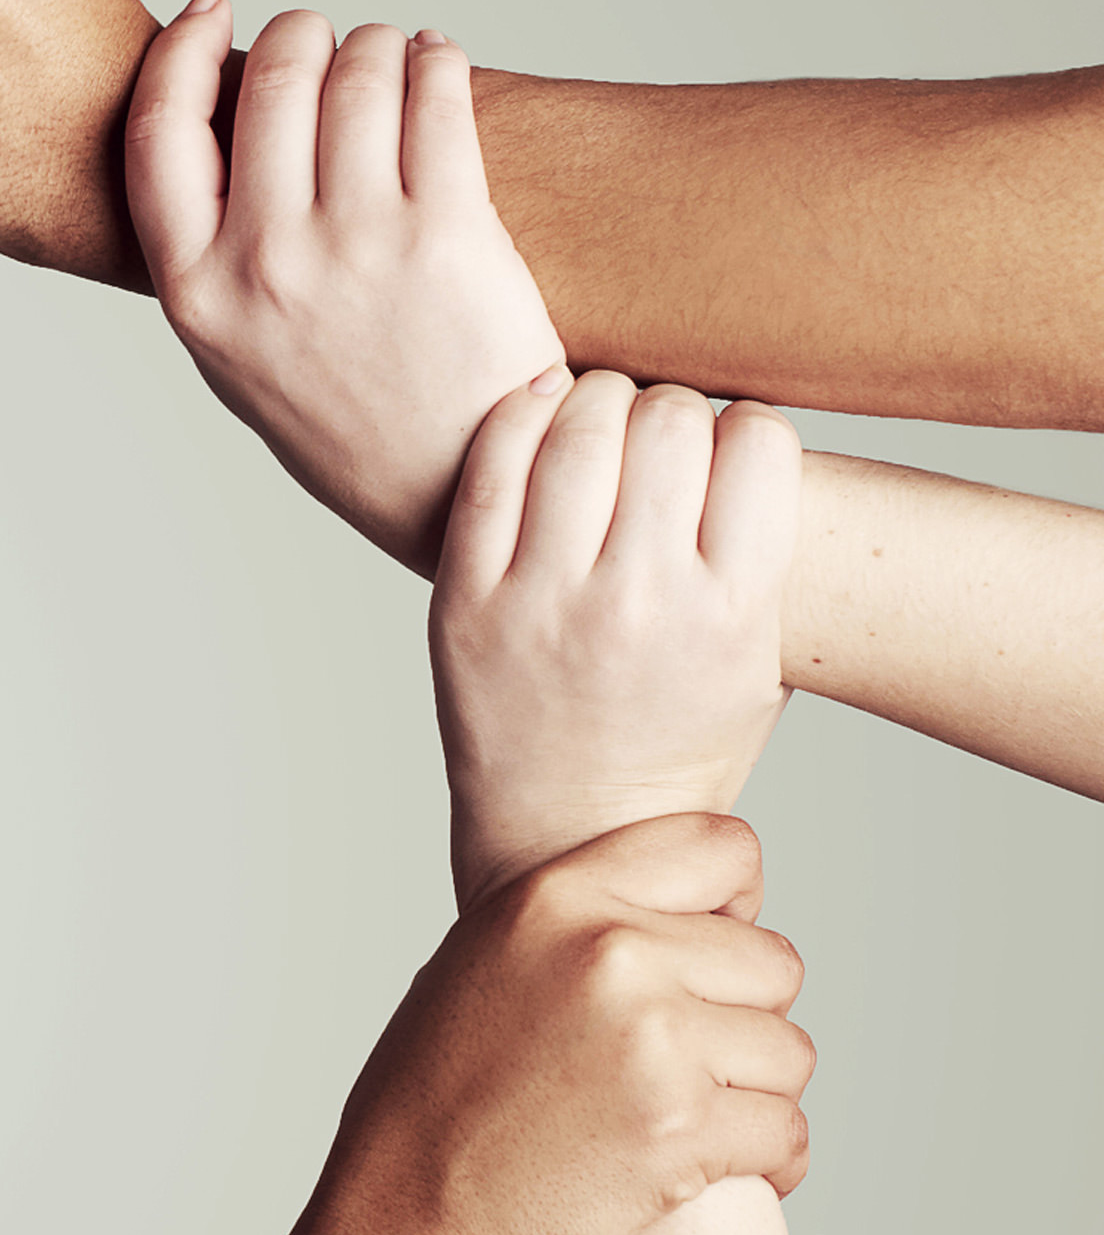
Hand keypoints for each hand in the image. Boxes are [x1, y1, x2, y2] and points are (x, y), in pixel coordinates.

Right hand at [129, 0, 565, 570]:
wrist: (456, 487)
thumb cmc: (347, 422)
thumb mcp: (235, 354)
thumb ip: (208, 254)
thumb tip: (216, 127)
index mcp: (197, 295)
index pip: (159, 131)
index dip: (181, 50)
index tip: (210, 12)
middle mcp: (267, 265)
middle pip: (268, 80)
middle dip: (299, 36)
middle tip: (322, 42)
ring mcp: (358, 247)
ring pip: (357, 71)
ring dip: (374, 44)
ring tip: (390, 58)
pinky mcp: (449, 234)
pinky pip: (436, 95)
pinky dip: (436, 59)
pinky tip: (437, 66)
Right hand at [314, 816, 814, 1234]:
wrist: (408, 1219)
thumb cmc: (433, 1097)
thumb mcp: (481, 962)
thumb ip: (578, 920)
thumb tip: (687, 913)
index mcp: (556, 896)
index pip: (722, 849)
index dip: (736, 903)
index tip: (713, 949)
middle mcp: (612, 953)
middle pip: (773, 963)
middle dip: (743, 1017)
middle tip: (682, 1062)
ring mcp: (654, 1042)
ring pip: (790, 1052)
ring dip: (755, 1093)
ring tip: (684, 1119)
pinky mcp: (684, 1132)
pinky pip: (789, 1132)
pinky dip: (769, 1161)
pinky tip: (713, 1170)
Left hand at [433, 371, 801, 906]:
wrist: (568, 834)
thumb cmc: (678, 744)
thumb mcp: (762, 667)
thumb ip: (768, 564)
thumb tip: (762, 447)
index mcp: (731, 614)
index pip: (760, 444)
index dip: (749, 427)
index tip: (730, 447)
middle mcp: (639, 599)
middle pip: (670, 420)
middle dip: (673, 409)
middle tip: (660, 433)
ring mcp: (543, 598)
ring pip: (579, 427)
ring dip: (599, 399)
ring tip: (602, 417)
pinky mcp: (466, 599)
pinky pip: (490, 467)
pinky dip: (520, 416)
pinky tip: (541, 408)